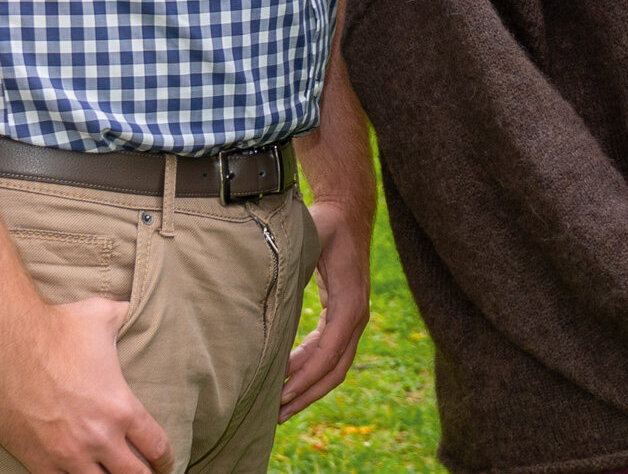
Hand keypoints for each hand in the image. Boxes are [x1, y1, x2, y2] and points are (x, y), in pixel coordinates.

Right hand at [0, 294, 170, 473]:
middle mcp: (98, 436)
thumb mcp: (101, 315)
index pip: (156, 447)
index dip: (165, 459)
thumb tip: (131, 306)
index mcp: (121, 407)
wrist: (4, 339)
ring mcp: (67, 452)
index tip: (164, 463)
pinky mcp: (36, 459)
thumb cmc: (55, 326)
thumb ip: (123, 316)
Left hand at [280, 195, 371, 417]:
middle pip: (335, 368)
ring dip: (309, 388)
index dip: (306, 375)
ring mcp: (353, 319)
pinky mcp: (344, 317)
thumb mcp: (310, 236)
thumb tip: (270, 279)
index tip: (281, 392)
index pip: (330, 351)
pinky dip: (311, 370)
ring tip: (280, 407)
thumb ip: (295, 257)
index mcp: (350, 301)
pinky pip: (331, 353)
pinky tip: (288, 379)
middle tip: (275, 414)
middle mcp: (357, 315)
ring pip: (335, 366)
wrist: (349, 213)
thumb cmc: (325, 224)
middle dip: (307, 393)